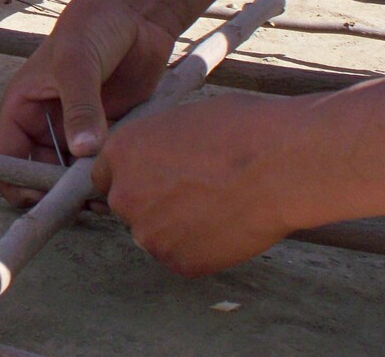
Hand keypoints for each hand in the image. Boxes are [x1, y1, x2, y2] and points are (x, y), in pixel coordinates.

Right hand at [0, 0, 177, 206]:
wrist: (137, 14)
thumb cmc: (93, 27)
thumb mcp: (78, 64)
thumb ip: (80, 107)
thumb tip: (83, 151)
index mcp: (23, 107)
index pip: (7, 157)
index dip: (17, 182)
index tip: (43, 198)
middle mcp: (46, 123)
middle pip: (39, 174)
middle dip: (56, 192)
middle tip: (83, 200)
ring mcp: (77, 130)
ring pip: (71, 175)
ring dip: (84, 189)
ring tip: (105, 192)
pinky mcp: (107, 132)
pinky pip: (101, 164)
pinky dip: (108, 176)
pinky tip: (123, 177)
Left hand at [92, 93, 306, 275]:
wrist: (279, 165)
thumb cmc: (239, 130)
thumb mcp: (181, 120)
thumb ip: (154, 146)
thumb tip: (154, 158)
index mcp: (120, 154)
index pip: (105, 175)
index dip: (132, 176)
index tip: (152, 177)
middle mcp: (125, 196)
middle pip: (128, 206)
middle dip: (152, 202)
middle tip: (193, 191)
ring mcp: (150, 234)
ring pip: (156, 234)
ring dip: (177, 226)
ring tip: (217, 205)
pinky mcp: (178, 263)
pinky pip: (183, 257)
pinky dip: (201, 247)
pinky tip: (227, 224)